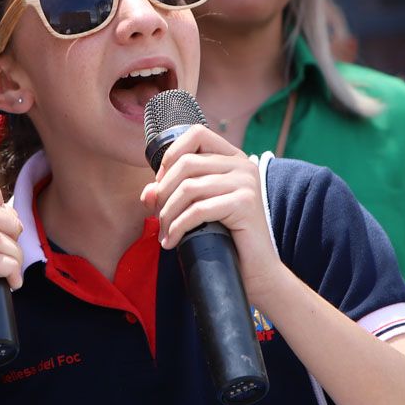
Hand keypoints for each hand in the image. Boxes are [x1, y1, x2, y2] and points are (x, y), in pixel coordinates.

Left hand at [141, 125, 283, 301]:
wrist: (257, 271)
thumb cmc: (226, 238)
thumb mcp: (198, 208)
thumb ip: (173, 194)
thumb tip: (147, 193)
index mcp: (233, 158)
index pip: (196, 134)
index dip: (171, 155)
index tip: (160, 184)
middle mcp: (243, 165)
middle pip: (186, 163)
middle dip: (163, 192)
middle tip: (158, 218)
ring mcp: (246, 182)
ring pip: (188, 187)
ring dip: (167, 214)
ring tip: (164, 233)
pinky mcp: (245, 203)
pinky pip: (198, 210)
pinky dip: (178, 226)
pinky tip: (172, 241)